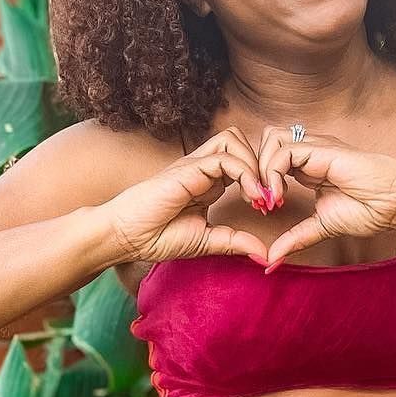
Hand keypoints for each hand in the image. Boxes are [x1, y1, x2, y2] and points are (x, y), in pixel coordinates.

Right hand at [106, 127, 273, 267]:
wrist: (127, 236)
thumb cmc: (158, 237)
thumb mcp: (207, 242)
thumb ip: (235, 243)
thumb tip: (264, 255)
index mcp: (208, 183)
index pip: (241, 161)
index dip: (260, 179)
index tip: (268, 207)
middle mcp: (203, 169)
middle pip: (241, 142)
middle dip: (261, 166)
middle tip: (268, 198)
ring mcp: (195, 165)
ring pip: (234, 141)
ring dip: (254, 165)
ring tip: (259, 196)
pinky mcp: (189, 169)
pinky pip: (225, 159)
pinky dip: (245, 174)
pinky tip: (251, 197)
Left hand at [254, 129, 395, 271]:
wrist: (395, 204)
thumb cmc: (369, 210)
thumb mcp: (320, 227)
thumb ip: (295, 239)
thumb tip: (271, 260)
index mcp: (307, 167)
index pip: (270, 158)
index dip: (260, 180)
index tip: (265, 209)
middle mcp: (309, 152)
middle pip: (265, 141)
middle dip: (255, 170)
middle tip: (262, 201)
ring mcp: (315, 147)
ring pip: (271, 139)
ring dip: (263, 168)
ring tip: (272, 198)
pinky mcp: (322, 149)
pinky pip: (284, 151)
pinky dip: (274, 173)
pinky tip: (281, 196)